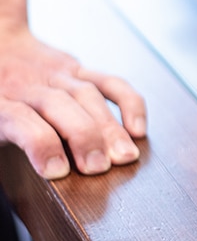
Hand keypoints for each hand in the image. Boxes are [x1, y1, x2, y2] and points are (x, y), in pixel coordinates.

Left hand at [0, 27, 146, 178]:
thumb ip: (2, 131)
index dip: (40, 144)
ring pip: (88, 95)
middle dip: (83, 136)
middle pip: (60, 106)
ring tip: (125, 156)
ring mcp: (57, 74)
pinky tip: (138, 129)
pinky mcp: (79, 69)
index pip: (19, 120)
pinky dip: (129, 103)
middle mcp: (29, 85)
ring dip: (110, 127)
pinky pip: (110, 81)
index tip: (58, 171)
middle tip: (99, 167)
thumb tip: (35, 163)